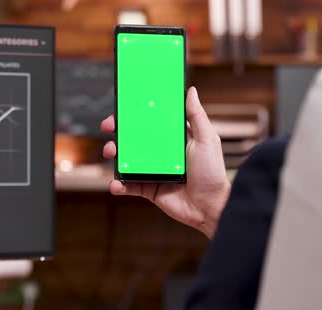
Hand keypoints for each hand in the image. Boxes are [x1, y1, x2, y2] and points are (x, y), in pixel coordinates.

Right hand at [101, 87, 230, 237]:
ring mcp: (152, 170)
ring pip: (126, 160)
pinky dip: (118, 185)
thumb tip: (191, 91)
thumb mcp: (206, 139)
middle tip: (109, 127)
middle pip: (133, 138)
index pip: (150, 121)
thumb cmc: (212, 173)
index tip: (124, 107)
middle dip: (118, 132)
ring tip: (111, 152)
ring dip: (115, 155)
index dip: (136, 114)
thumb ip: (196, 116)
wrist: (210, 206)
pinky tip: (115, 184)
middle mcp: (160, 153)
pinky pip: (128, 185)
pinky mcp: (147, 188)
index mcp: (172, 139)